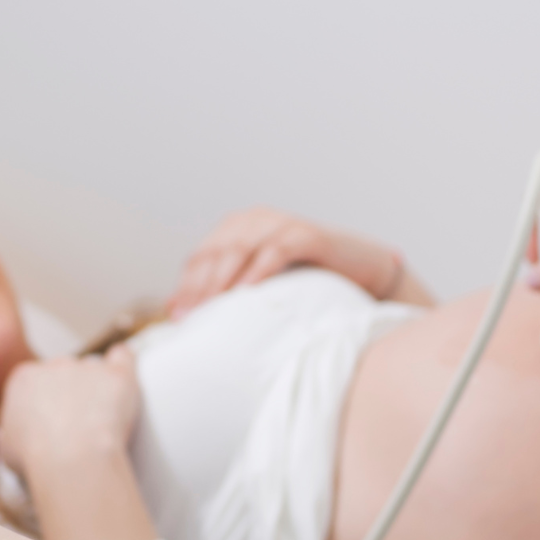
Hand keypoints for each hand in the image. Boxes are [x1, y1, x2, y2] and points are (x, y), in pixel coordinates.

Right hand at [0, 347, 164, 539]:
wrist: (71, 460)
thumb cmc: (37, 458)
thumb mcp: (7, 449)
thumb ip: (9, 434)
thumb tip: (6, 436)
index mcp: (24, 379)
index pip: (35, 382)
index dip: (45, 403)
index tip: (52, 423)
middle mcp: (54, 365)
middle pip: (65, 374)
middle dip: (70, 395)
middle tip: (78, 426)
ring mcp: (87, 367)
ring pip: (94, 371)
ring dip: (97, 388)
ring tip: (103, 420)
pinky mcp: (117, 375)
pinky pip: (123, 356)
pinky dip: (124, 362)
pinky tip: (124, 373)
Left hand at [167, 207, 430, 314]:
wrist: (362, 270)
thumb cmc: (308, 281)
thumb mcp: (262, 283)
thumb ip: (229, 290)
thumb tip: (182, 315)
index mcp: (237, 229)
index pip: (202, 258)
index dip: (186, 286)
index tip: (176, 317)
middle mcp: (254, 221)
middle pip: (215, 254)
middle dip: (198, 287)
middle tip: (188, 318)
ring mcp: (280, 224)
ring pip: (239, 249)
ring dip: (222, 280)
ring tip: (210, 308)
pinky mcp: (306, 233)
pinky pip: (276, 250)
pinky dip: (259, 271)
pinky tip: (247, 292)